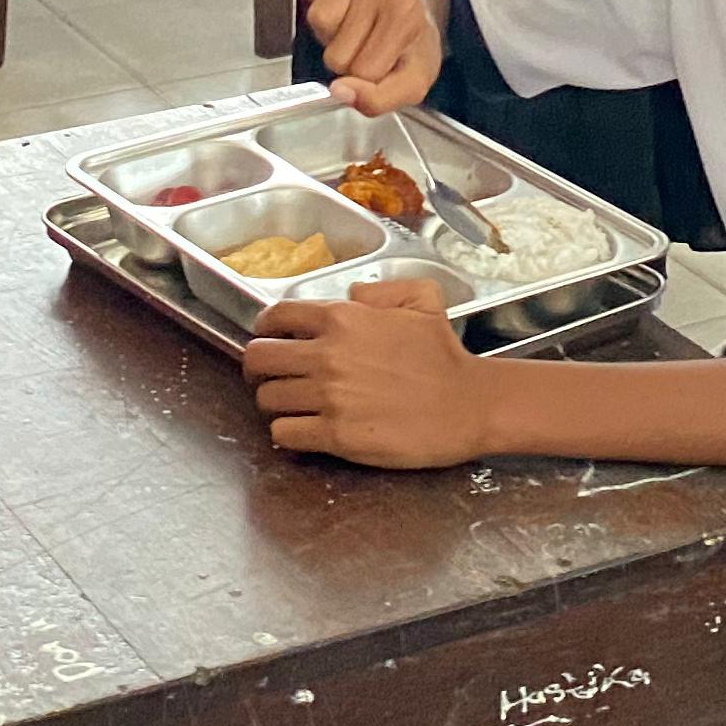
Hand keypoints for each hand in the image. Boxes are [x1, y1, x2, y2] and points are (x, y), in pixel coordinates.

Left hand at [241, 285, 483, 466]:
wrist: (467, 404)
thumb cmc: (445, 354)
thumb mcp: (421, 299)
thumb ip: (381, 289)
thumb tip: (352, 295)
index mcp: (343, 318)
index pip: (275, 317)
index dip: (266, 329)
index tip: (271, 339)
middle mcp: (327, 354)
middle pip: (258, 358)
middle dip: (259, 368)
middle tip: (271, 376)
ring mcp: (328, 397)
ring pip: (267, 398)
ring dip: (274, 402)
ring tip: (292, 406)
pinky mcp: (335, 436)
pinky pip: (284, 434)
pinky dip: (287, 433)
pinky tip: (304, 430)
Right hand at [294, 0, 440, 111]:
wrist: (411, 11)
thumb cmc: (409, 47)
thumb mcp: (413, 84)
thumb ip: (378, 99)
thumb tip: (339, 91)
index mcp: (406, 14)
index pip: (362, 70)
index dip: (364, 78)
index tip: (378, 64)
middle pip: (336, 50)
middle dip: (346, 57)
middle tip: (362, 45)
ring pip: (318, 19)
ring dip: (329, 32)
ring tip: (349, 26)